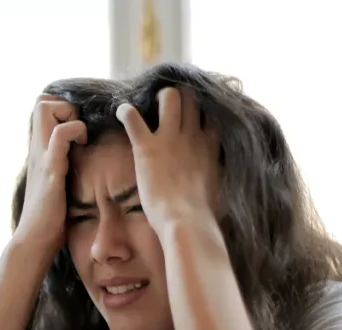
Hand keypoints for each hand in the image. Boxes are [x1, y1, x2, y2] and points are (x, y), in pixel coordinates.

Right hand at [13, 95, 86, 255]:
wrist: (35, 240)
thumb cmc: (49, 218)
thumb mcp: (56, 184)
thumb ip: (61, 167)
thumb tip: (80, 162)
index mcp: (39, 151)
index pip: (41, 107)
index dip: (62, 109)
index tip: (78, 130)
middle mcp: (37, 148)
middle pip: (41, 100)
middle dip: (65, 106)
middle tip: (78, 131)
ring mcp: (42, 156)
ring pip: (46, 108)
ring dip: (69, 115)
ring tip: (80, 139)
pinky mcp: (51, 168)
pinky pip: (60, 135)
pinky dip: (75, 132)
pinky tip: (83, 148)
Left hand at [116, 87, 219, 238]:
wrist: (187, 222)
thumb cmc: (204, 214)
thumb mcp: (220, 188)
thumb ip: (216, 174)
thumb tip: (216, 179)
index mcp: (210, 146)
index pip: (211, 113)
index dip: (202, 109)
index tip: (193, 113)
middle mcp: (192, 135)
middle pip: (191, 97)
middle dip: (180, 96)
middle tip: (168, 105)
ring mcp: (170, 139)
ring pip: (169, 96)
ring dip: (158, 98)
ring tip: (149, 105)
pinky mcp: (147, 147)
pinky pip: (132, 117)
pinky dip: (125, 112)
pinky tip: (121, 113)